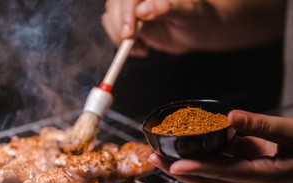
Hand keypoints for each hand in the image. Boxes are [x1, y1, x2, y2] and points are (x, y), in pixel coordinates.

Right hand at [101, 0, 284, 55]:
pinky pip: (114, 28)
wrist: (198, 31)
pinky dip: (121, 43)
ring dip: (118, 36)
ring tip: (138, 49)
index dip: (126, 12)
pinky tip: (139, 49)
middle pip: (115, 4)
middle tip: (129, 44)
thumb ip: (168, 7)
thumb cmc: (199, 17)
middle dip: (118, 26)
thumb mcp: (189, 12)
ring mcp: (133, 8)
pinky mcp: (130, 21)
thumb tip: (144, 9)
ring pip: (111, 16)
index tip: (129, 33)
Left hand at [148, 110, 292, 182]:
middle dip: (180, 172)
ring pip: (209, 174)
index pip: (225, 172)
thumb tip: (231, 116)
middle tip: (155, 160)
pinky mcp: (245, 162)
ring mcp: (246, 171)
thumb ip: (262, 125)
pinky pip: (218, 162)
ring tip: (162, 156)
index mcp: (264, 173)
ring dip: (185, 166)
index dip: (199, 170)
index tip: (176, 166)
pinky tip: (187, 147)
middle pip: (209, 179)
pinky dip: (200, 157)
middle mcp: (250, 177)